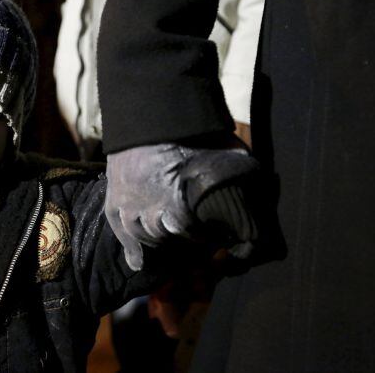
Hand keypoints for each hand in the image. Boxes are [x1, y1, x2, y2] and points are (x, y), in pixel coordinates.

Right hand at [104, 143, 258, 269]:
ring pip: (142, 235)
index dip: (201, 235)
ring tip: (168, 240)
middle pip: (164, 237)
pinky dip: (130, 249)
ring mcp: (129, 205)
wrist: (150, 111)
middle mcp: (150, 209)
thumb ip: (240, 175)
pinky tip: (138, 262)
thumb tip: (259, 186)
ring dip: (156, 241)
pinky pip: (120, 231)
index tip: (212, 232)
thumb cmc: (193, 133)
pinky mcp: (114, 198)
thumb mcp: (227, 153)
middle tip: (191, 235)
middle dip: (178, 238)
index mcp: (177, 203)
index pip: (189, 234)